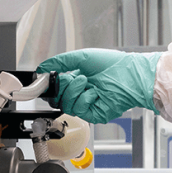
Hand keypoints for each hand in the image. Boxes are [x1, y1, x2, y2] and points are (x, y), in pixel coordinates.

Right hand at [37, 49, 160, 124]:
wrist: (129, 74)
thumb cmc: (111, 64)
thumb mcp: (81, 57)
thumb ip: (60, 62)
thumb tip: (42, 68)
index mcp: (76, 81)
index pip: (56, 89)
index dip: (51, 85)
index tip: (46, 79)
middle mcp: (80, 94)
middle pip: (57, 99)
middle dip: (62, 87)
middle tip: (71, 78)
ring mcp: (87, 105)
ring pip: (66, 105)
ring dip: (74, 91)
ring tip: (86, 81)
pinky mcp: (94, 114)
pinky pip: (79, 110)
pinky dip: (85, 99)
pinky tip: (95, 92)